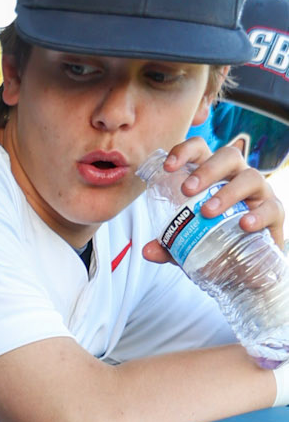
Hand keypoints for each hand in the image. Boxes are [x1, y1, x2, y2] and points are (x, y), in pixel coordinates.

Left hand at [142, 134, 285, 264]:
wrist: (244, 270)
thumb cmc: (215, 245)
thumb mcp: (187, 246)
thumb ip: (169, 246)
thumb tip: (147, 250)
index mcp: (214, 177)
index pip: (201, 151)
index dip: (185, 151)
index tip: (167, 166)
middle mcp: (237, 178)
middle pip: (228, 157)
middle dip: (207, 170)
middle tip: (186, 190)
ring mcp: (258, 194)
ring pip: (249, 178)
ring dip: (227, 192)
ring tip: (208, 212)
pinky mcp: (274, 213)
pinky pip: (270, 208)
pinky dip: (257, 215)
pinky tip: (243, 225)